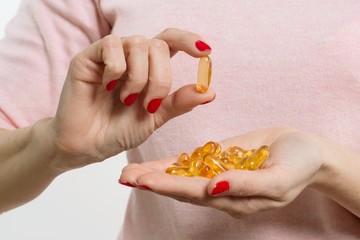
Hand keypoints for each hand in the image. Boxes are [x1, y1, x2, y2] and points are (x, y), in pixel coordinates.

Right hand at [49, 28, 214, 169]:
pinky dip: (116, 69)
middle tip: (148, 104)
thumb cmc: (118, 130)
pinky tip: (107, 86)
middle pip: (159, 45)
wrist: (87, 147)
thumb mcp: (155, 118)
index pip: (171, 41)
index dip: (188, 40)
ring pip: (138, 43)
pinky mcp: (88, 58)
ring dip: (138, 77)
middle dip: (160, 78)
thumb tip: (209, 92)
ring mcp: (110, 56)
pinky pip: (111, 46)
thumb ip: (179, 103)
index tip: (205, 52)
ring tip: (127, 99)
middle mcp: (131, 58)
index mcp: (148, 69)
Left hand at [120, 127, 326, 217]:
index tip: (143, 181)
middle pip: (181, 188)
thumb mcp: (279, 179)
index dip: (169, 186)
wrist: (305, 150)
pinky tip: (154, 163)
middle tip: (125, 176)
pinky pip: (193, 162)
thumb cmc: (298, 165)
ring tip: (130, 171)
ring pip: (182, 176)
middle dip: (153, 182)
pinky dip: (172, 163)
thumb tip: (214, 188)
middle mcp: (221, 190)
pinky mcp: (220, 159)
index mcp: (234, 199)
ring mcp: (219, 174)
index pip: (195, 193)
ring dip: (156, 173)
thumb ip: (247, 185)